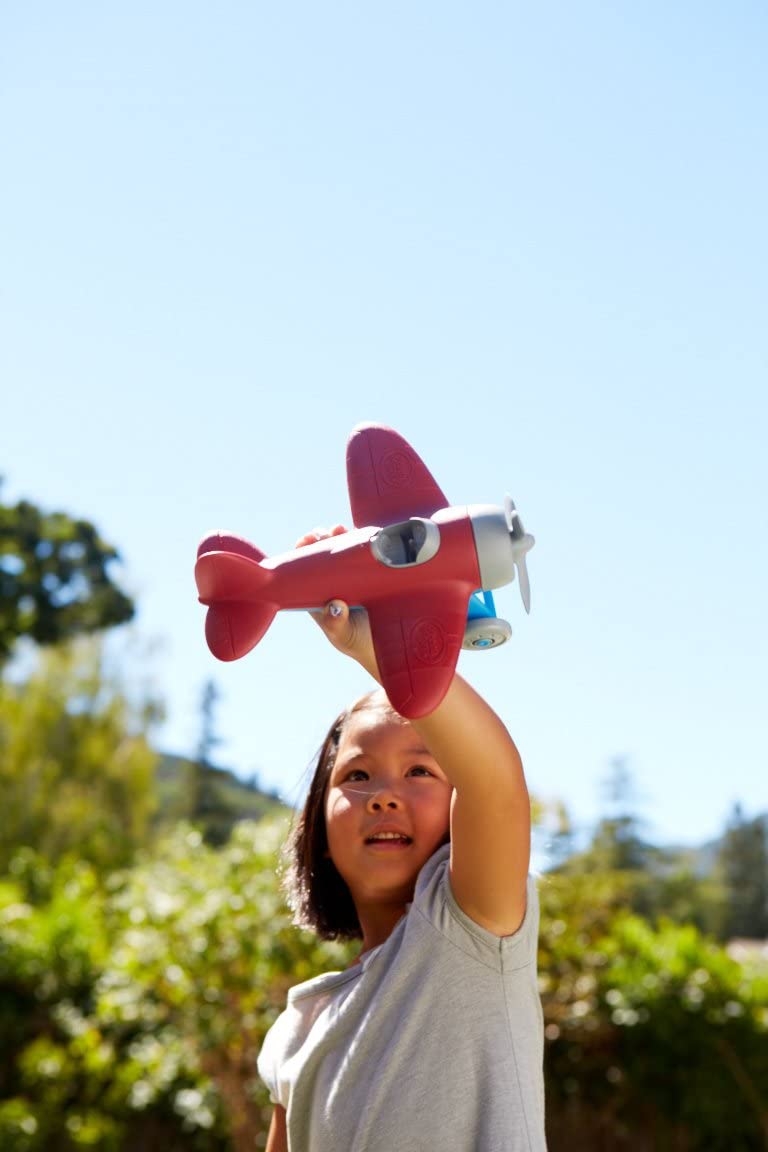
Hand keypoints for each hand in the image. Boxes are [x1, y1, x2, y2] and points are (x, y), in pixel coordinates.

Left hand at [294, 526, 379, 677]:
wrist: (390, 649)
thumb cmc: (359, 643)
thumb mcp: (344, 635)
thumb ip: (336, 624)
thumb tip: (334, 606)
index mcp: (319, 593)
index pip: (305, 567)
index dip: (303, 551)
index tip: (306, 541)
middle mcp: (336, 581)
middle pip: (324, 553)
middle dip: (323, 538)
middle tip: (325, 533)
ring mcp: (356, 575)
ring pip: (345, 548)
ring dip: (341, 535)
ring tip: (339, 529)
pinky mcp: (375, 572)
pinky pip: (367, 552)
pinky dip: (363, 540)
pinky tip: (362, 533)